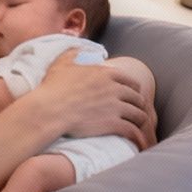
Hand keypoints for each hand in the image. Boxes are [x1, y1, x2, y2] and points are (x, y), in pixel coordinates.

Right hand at [30, 50, 151, 148]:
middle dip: (139, 105)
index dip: (134, 88)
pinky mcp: (113, 124)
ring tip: (141, 127)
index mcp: (106, 74)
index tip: (134, 94)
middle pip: (137, 98)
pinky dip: (138, 137)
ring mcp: (116, 107)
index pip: (130, 80)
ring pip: (139, 114)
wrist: (50, 110)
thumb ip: (74, 52)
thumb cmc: (53, 87)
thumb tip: (80, 49)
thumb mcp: (63, 62)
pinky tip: (139, 142)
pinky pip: (133, 131)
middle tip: (138, 111)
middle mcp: (115, 89)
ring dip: (141, 121)